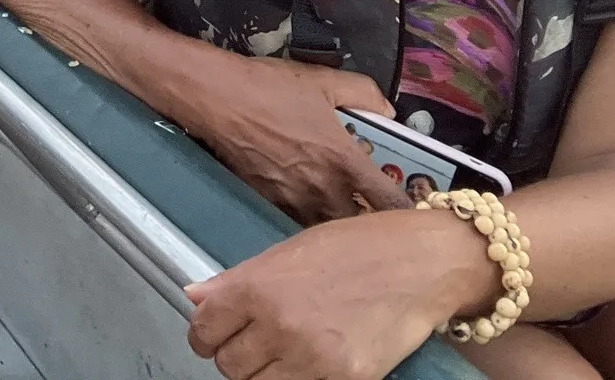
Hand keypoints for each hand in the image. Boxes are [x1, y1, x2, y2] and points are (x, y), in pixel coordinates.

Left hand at [185, 208, 494, 379]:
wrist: (420, 263)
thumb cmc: (357, 247)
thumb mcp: (288, 251)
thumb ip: (238, 279)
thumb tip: (194, 295)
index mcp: (258, 287)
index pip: (204, 330)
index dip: (205, 334)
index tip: (213, 335)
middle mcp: (279, 326)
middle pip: (229, 366)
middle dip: (235, 355)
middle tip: (253, 343)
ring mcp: (313, 358)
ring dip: (263, 373)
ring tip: (282, 354)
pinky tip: (310, 362)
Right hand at [197, 56, 406, 222]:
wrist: (216, 98)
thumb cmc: (269, 87)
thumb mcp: (322, 79)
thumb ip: (363, 93)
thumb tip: (387, 110)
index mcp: (343, 160)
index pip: (388, 202)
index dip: (407, 213)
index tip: (415, 214)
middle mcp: (322, 189)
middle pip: (359, 226)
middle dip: (370, 223)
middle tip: (376, 211)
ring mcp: (293, 200)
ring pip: (327, 227)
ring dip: (338, 222)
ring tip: (342, 208)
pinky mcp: (268, 201)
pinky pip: (297, 219)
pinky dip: (308, 215)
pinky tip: (307, 199)